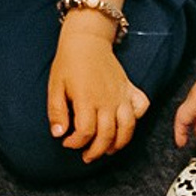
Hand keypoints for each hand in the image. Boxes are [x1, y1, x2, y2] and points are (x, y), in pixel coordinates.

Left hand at [48, 30, 148, 161]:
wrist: (87, 40)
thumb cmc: (69, 62)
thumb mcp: (55, 87)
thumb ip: (57, 112)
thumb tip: (58, 134)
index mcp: (87, 99)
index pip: (85, 132)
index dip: (75, 143)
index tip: (67, 143)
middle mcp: (107, 100)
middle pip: (107, 136)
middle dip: (96, 151)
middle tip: (86, 156)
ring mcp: (121, 95)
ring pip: (127, 128)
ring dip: (118, 144)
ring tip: (107, 150)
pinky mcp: (130, 89)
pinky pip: (141, 108)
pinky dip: (137, 119)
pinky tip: (125, 125)